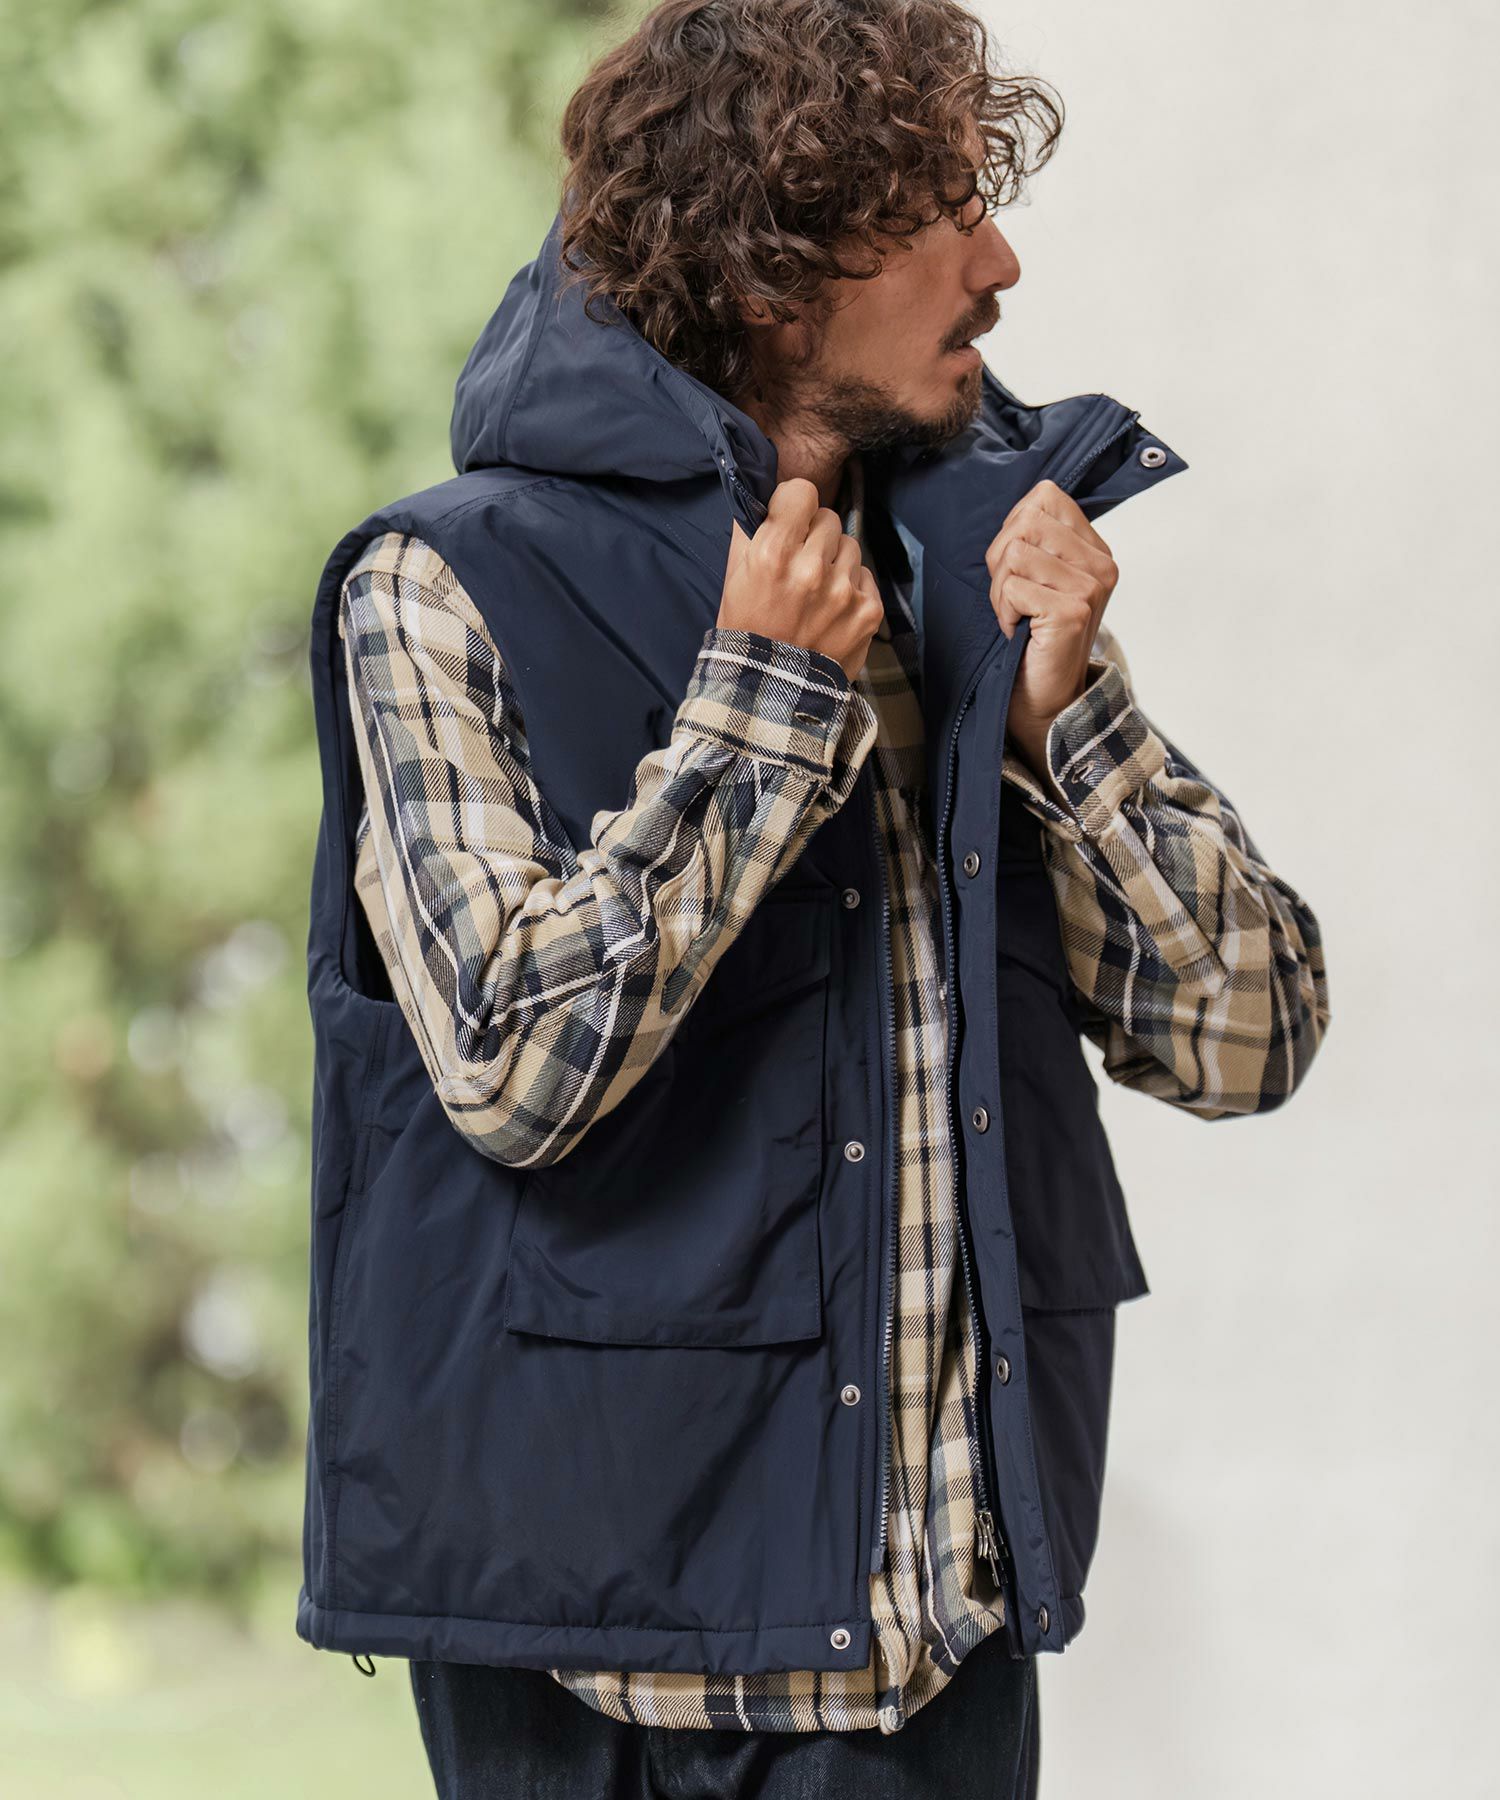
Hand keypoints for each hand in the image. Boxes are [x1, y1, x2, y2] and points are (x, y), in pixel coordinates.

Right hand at [718, 478, 884, 681]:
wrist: (770, 691)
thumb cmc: (747, 631)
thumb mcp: (734, 578)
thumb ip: (750, 531)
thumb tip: (764, 496)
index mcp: (773, 553)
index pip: (802, 492)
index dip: (794, 505)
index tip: (790, 521)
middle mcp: (812, 568)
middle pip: (828, 518)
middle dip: (815, 537)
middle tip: (800, 566)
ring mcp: (843, 591)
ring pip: (849, 546)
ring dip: (834, 563)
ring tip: (815, 594)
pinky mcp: (867, 612)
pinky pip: (865, 576)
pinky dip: (852, 590)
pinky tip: (831, 612)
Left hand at [984, 479, 1118, 775]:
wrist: (1046, 700)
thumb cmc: (1033, 638)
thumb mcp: (1037, 579)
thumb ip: (1035, 540)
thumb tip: (1016, 509)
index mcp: (1094, 549)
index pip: (1044, 496)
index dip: (1013, 528)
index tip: (1018, 569)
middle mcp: (1100, 564)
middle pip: (1025, 522)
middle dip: (1000, 561)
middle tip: (1011, 598)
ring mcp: (1090, 587)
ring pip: (1015, 552)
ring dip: (1000, 590)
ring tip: (1016, 616)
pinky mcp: (1072, 611)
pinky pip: (1012, 587)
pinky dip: (1003, 612)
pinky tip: (1018, 631)